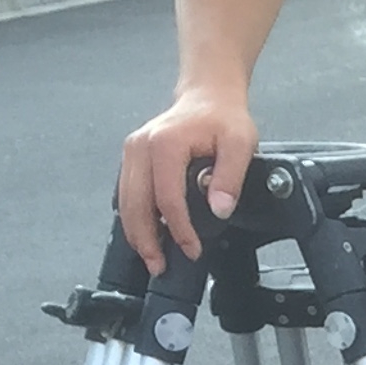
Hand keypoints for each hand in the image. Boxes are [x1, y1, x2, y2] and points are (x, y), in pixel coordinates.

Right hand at [116, 82, 255, 272]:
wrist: (207, 98)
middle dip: (146, 239)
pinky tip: (147, 234)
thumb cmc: (223, 118)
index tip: (192, 249)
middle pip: (135, 203)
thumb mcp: (240, 144)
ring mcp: (132, 152)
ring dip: (136, 232)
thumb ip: (230, 177)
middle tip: (159, 266)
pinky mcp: (132, 158)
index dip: (178, 228)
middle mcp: (140, 147)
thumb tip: (219, 208)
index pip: (166, 197)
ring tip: (152, 257)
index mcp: (165, 144)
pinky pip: (127, 193)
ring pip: (125, 201)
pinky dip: (134, 216)